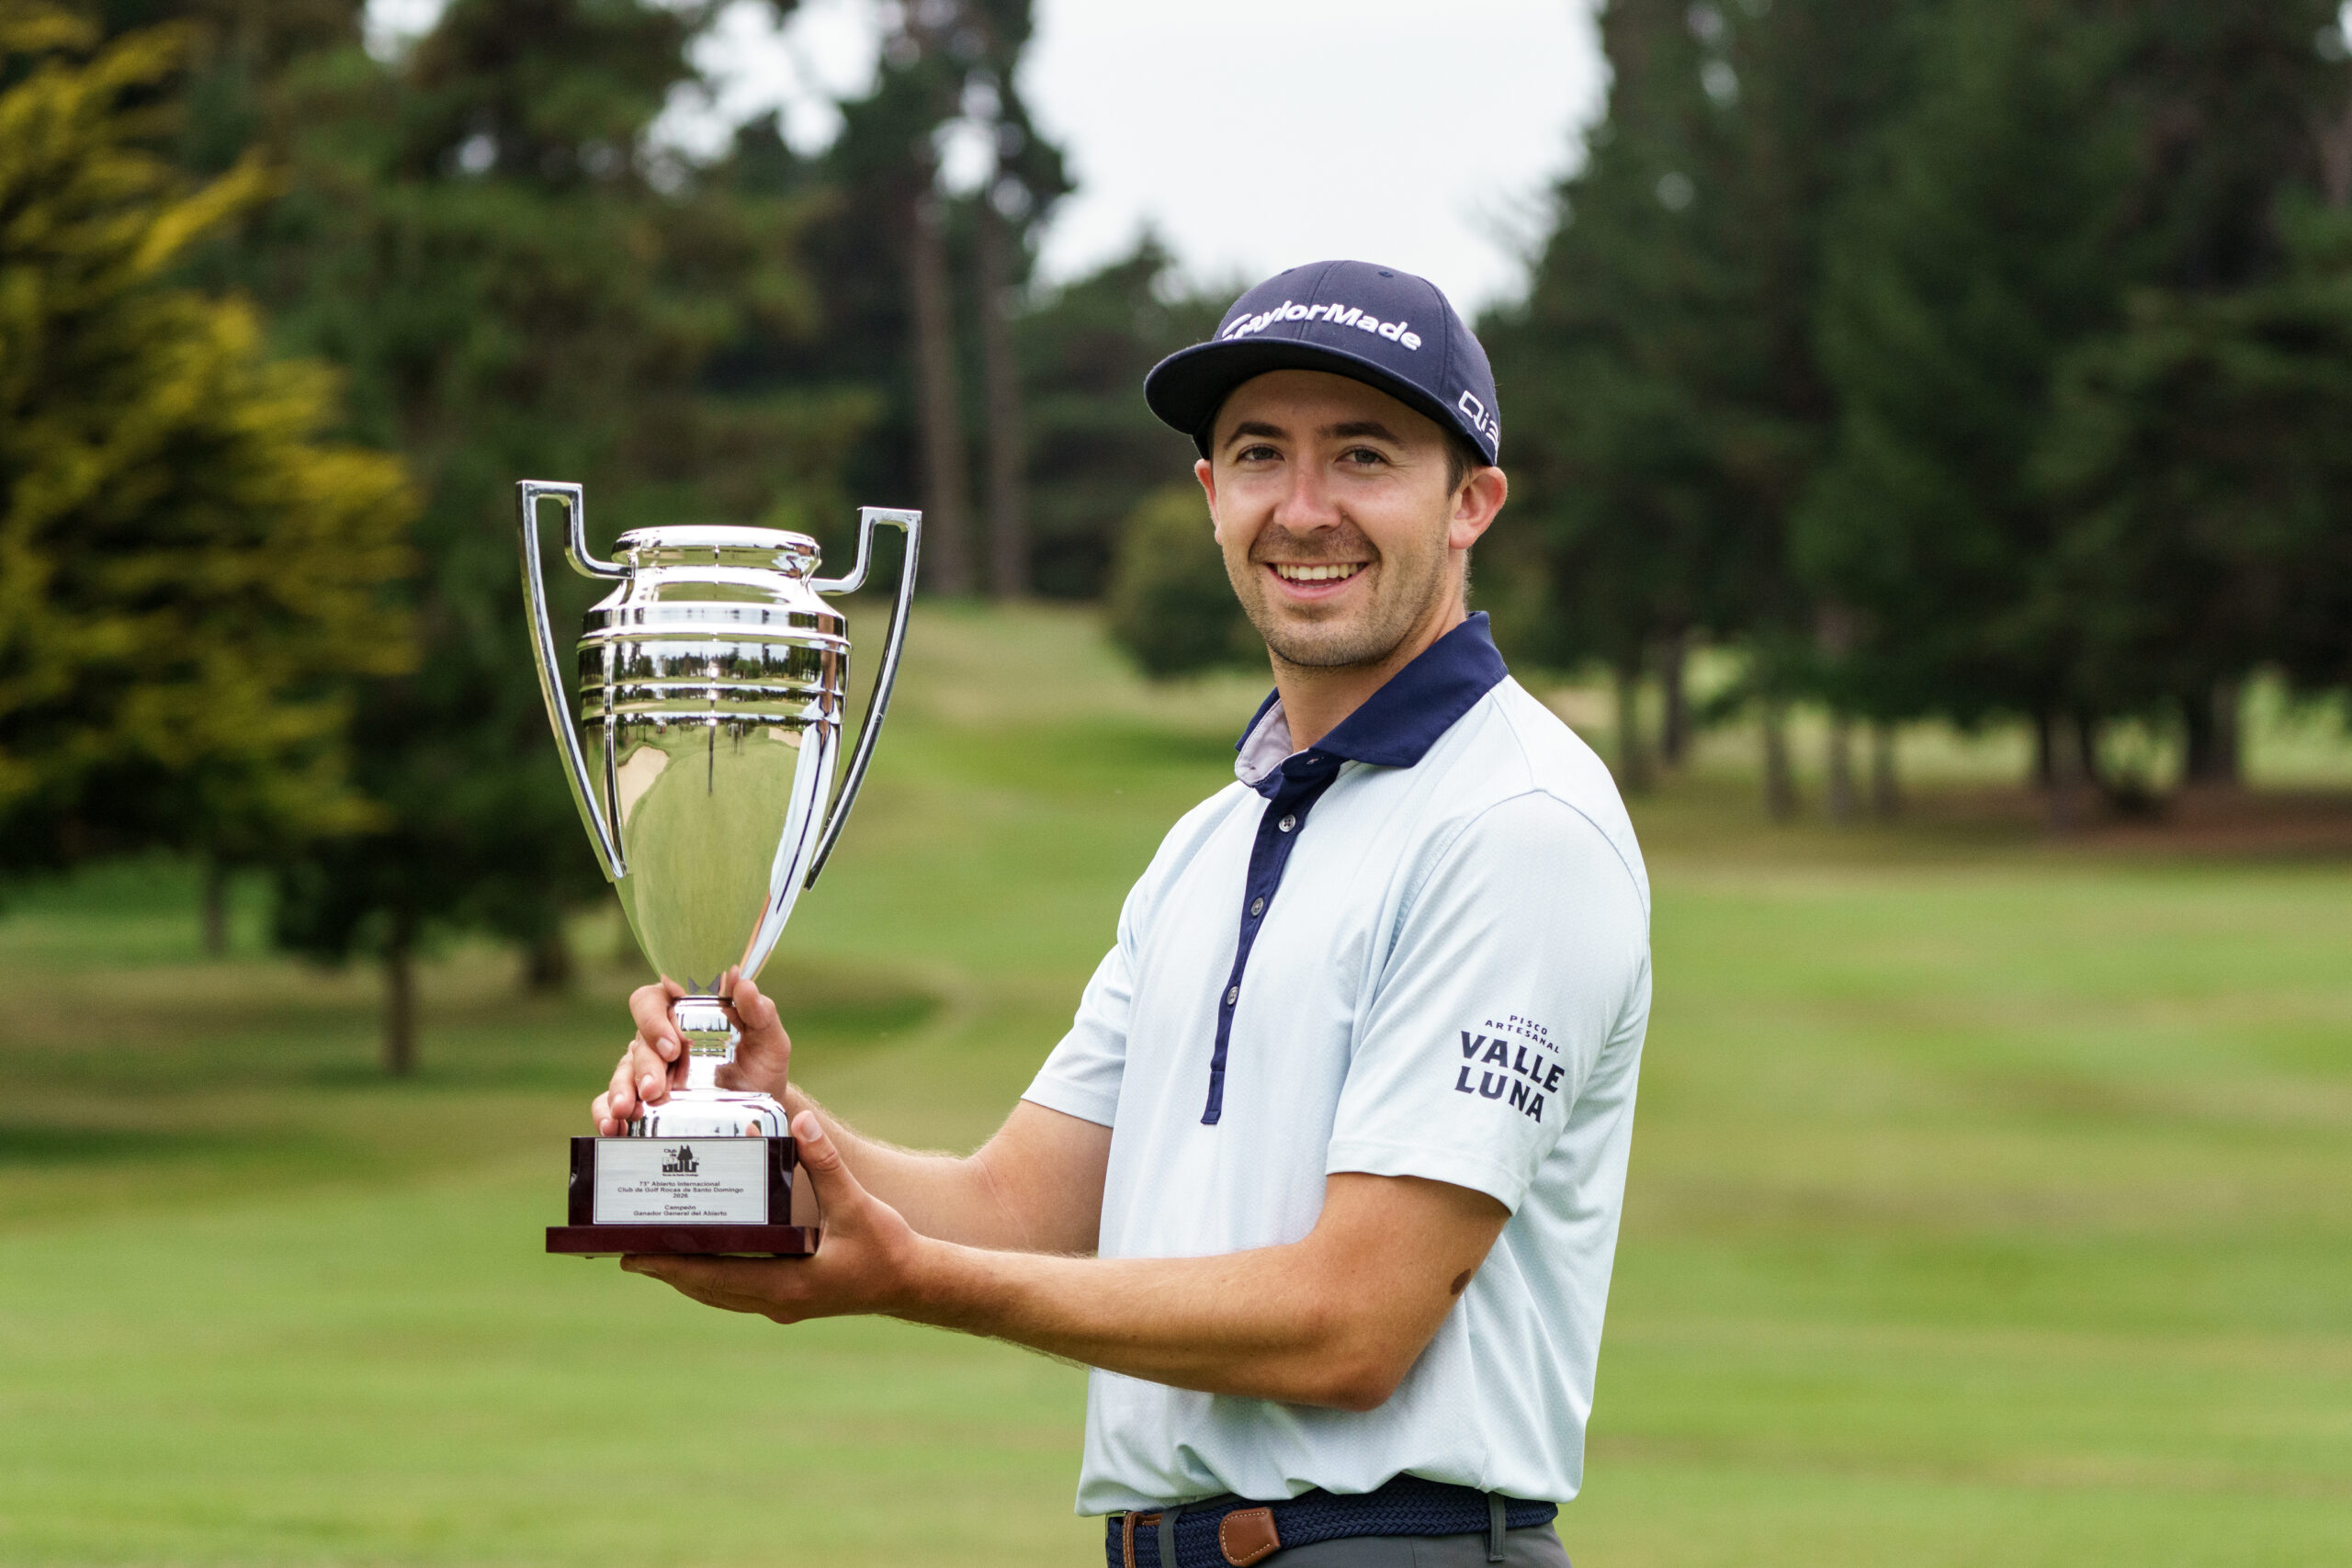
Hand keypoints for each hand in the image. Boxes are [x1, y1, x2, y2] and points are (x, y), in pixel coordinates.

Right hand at [590, 973, 794, 1134]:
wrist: (760, 1108)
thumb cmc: (761, 1064)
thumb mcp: (768, 1039)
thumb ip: (760, 1012)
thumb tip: (744, 983)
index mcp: (683, 1011)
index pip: (654, 1000)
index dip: (655, 1020)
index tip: (673, 1046)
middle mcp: (659, 1037)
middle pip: (638, 1041)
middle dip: (644, 1065)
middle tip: (656, 1089)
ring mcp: (647, 1069)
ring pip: (622, 1071)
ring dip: (621, 1090)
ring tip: (627, 1110)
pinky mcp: (642, 1099)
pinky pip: (611, 1101)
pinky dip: (606, 1111)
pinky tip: (612, 1125)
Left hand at [622, 1111, 933, 1322]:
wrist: (917, 1285)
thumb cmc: (888, 1248)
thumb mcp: (857, 1204)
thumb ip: (826, 1164)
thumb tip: (800, 1120)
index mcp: (786, 1282)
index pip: (714, 1275)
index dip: (670, 1265)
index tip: (631, 1255)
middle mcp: (778, 1300)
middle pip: (707, 1289)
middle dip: (668, 1270)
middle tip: (626, 1251)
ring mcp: (784, 1304)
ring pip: (721, 1293)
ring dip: (688, 1276)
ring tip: (655, 1255)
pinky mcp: (793, 1299)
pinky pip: (740, 1291)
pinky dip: (715, 1276)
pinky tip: (706, 1258)